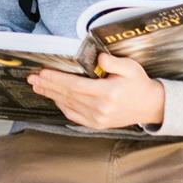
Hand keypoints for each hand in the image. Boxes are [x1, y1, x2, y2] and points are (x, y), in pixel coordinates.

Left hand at [27, 53, 164, 129]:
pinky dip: (62, 106)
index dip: (56, 79)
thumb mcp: (130, 67)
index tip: (42, 72)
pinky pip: (74, 115)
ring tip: (38, 86)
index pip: (74, 85)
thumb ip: (113, 62)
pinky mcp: (96, 124)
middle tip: (32, 78)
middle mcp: (100, 108)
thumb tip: (99, 58)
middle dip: (48, 86)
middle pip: (67, 95)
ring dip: (51, 95)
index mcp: (107, 93)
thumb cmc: (138, 84)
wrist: (150, 106)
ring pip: (68, 105)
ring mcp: (97, 119)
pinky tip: (54, 98)